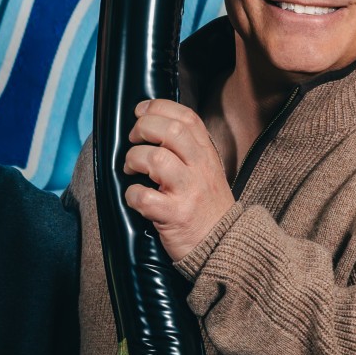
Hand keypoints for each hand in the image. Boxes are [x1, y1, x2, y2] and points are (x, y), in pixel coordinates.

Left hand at [122, 98, 235, 262]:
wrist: (224, 246)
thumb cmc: (207, 208)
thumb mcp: (206, 172)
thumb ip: (188, 150)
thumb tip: (154, 127)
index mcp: (207, 155)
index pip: (187, 118)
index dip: (159, 108)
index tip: (141, 111)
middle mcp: (200, 168)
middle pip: (170, 131)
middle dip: (143, 128)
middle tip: (133, 141)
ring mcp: (189, 191)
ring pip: (156, 158)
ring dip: (134, 160)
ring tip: (132, 169)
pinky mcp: (176, 215)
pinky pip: (144, 197)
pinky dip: (131, 195)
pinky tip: (135, 198)